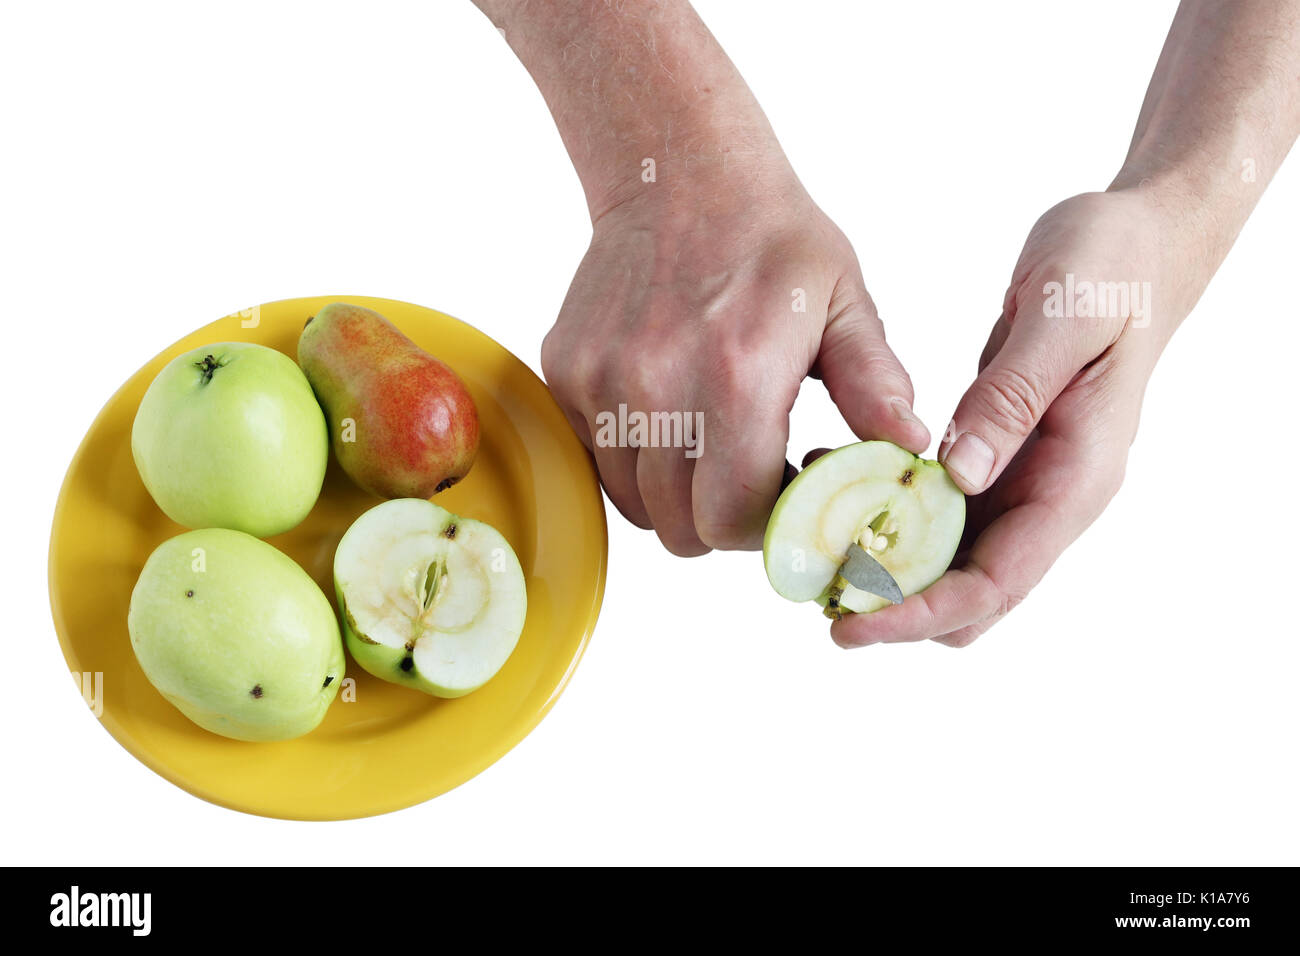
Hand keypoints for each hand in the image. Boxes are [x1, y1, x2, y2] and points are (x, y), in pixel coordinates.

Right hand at [542, 169, 929, 554]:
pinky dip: (632, 456)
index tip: (784, 497)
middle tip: (749, 480)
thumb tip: (912, 450)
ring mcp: (602, 379)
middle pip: (678, 528)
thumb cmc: (772, 240)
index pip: (734, 518)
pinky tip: (669, 410)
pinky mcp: (567, 370)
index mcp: (737, 376)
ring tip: (711, 444)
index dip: (764, 527)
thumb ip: (876, 384)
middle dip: (720, 522)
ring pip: (632, 503)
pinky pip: (595, 457)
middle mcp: (659, 385)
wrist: (679, 172)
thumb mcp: (845, 303)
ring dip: (674, 494)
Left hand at [832, 189, 1185, 647]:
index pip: (996, 584)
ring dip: (883, 560)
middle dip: (894, 604)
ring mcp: (1021, 478)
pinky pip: (937, 508)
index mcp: (1077, 478)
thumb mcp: (1063, 319)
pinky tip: (836, 481)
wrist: (1137, 242)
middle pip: (968, 594)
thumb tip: (960, 477)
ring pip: (947, 558)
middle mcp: (1049, 495)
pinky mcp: (994, 453)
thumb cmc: (1112, 270)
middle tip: (815, 588)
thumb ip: (1014, 399)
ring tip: (811, 534)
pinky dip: (886, 510)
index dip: (921, 613)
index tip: (851, 622)